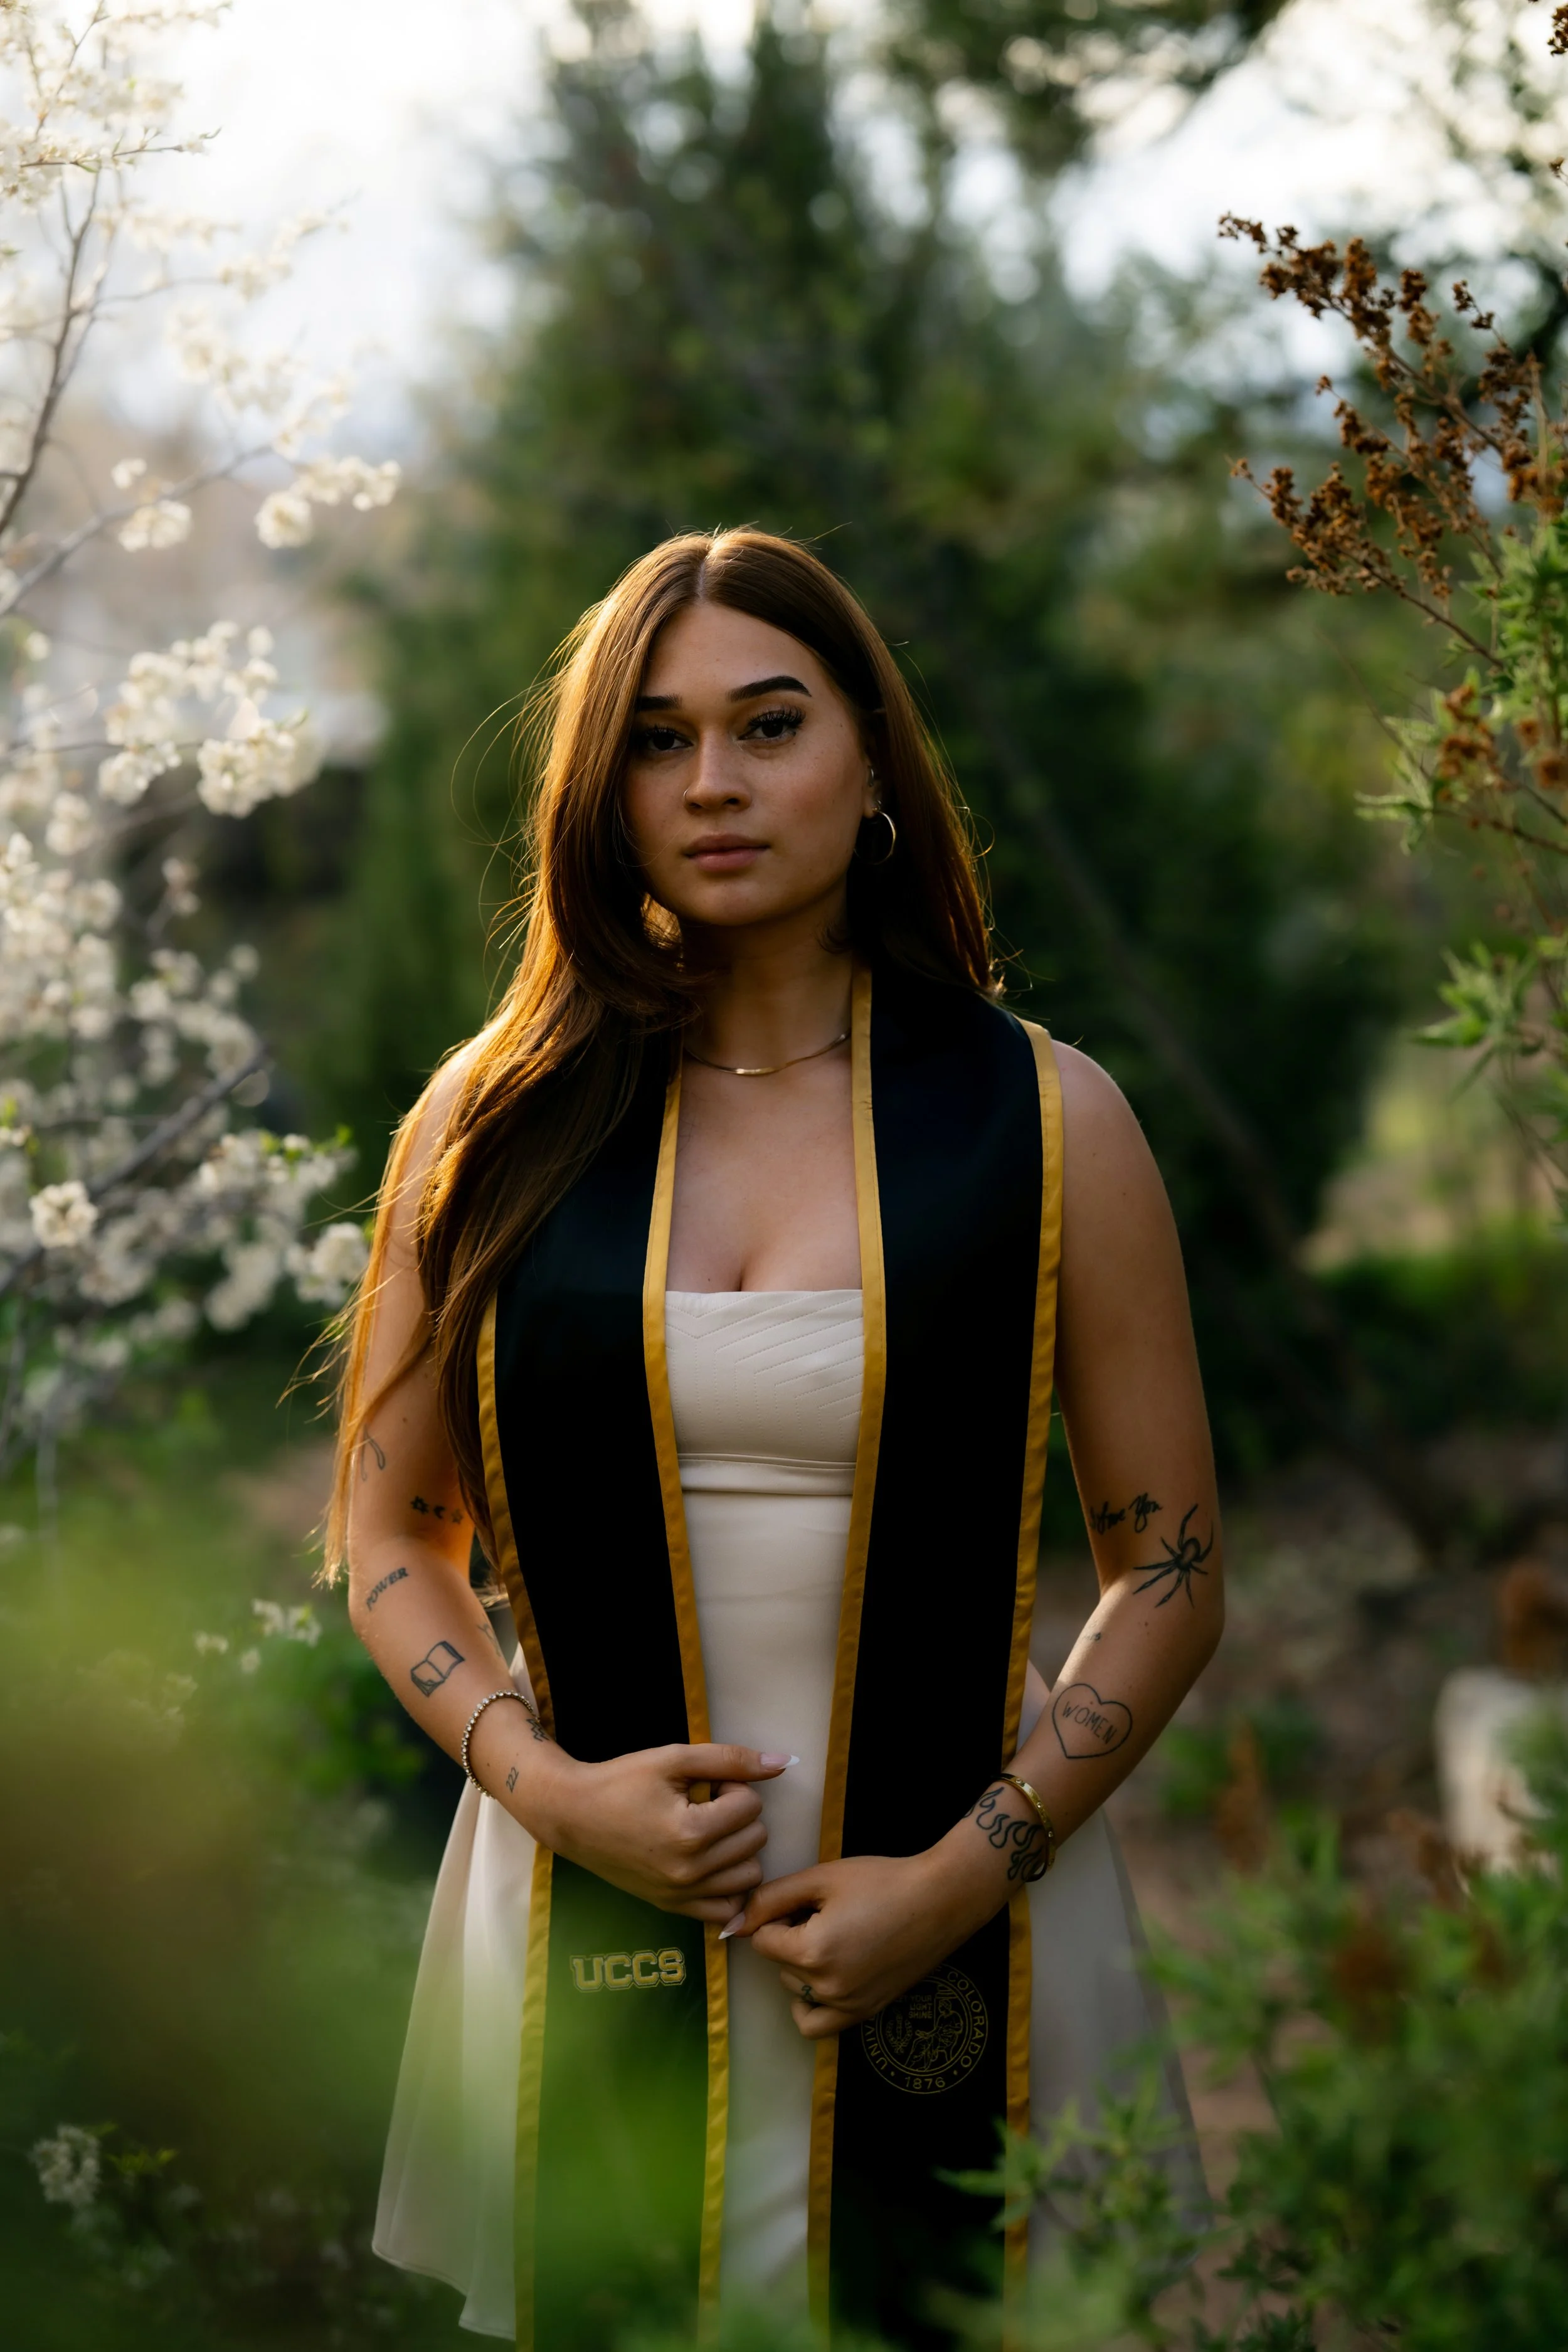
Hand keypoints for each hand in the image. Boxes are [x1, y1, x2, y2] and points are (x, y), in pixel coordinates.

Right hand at [540, 1743, 791, 1921]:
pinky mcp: (673, 1907)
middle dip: (738, 1814)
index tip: (706, 1784)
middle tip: (704, 1803)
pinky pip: (727, 1909)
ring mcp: (682, 1895)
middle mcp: (690, 1872)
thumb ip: (730, 1759)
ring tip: (707, 1830)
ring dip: (738, 1849)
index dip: (733, 1785)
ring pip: (751, 1874)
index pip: (751, 1805)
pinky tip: (712, 1863)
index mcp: (691, 1833)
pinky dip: (729, 1887)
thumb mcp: (674, 1759)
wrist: (573, 1816)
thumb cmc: (621, 1782)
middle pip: (756, 1839)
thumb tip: (784, 1762)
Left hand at [727, 1846, 999, 2036]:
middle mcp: (829, 1988)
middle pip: (780, 1966)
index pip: (764, 1941)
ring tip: (835, 1938)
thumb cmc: (882, 1881)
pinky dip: (814, 2002)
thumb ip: (771, 1899)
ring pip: (797, 1993)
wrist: (940, 1900)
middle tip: (825, 1915)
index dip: (779, 1916)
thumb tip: (734, 1924)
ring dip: (802, 1969)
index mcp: (813, 1952)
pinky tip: (831, 1972)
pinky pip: (819, 2024)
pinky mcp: (865, 2014)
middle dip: (791, 1940)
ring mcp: (849, 2007)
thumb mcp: (822, 1878)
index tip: (807, 1903)